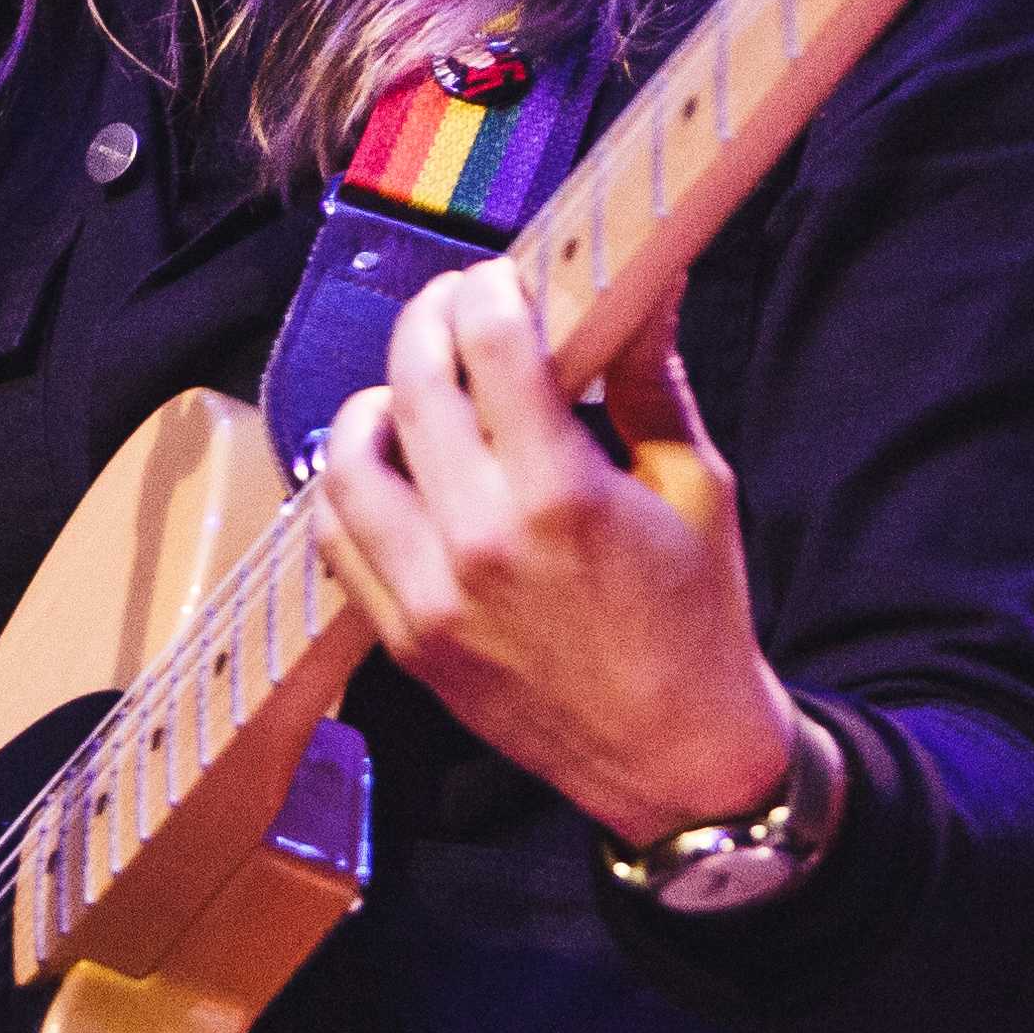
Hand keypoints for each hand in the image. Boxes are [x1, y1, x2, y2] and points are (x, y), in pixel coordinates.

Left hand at [311, 267, 801, 845]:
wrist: (676, 757)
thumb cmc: (697, 614)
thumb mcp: (697, 485)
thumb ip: (651, 375)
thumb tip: (647, 276)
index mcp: (563, 496)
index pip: (490, 347)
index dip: (487, 290)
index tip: (500, 277)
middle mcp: (481, 542)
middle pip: (413, 384)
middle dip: (430, 322)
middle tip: (455, 309)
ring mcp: (429, 598)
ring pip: (349, 459)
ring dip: (375, 403)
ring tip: (413, 392)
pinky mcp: (404, 641)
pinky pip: (335, 539)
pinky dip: (348, 489)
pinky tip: (390, 469)